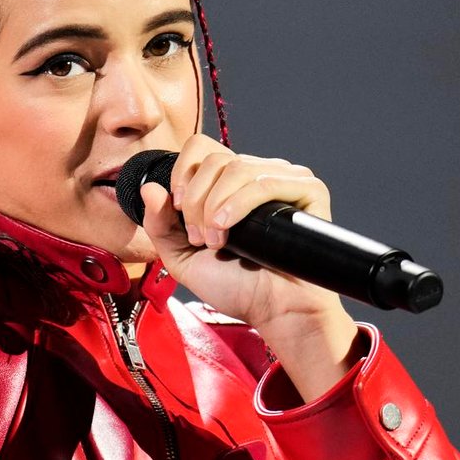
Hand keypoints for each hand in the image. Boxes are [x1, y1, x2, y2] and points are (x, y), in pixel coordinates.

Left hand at [138, 134, 347, 332]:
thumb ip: (160, 224)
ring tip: (217, 241)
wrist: (273, 311)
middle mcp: (258, 174)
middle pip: (215, 159)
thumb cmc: (235, 286)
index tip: (178, 210)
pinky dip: (239, 203)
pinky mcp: (309, 191)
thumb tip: (150, 188)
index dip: (182, 173)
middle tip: (199, 238)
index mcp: (229, 183)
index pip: (201, 148)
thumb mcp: (182, 256)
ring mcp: (285, 180)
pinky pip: (267, 181)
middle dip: (196, 200)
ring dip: (215, 206)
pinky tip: (230, 229)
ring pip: (237, 167)